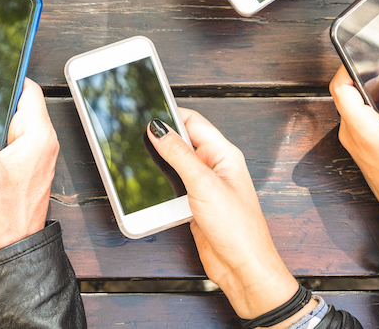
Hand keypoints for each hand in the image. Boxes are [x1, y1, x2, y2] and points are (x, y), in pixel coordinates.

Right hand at [0, 80, 58, 253]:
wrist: (11, 246)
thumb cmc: (5, 215)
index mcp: (39, 136)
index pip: (29, 90)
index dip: (10, 76)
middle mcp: (41, 142)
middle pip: (20, 104)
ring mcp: (34, 155)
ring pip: (12, 122)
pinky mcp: (23, 166)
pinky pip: (8, 139)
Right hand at [147, 110, 300, 321]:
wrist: (242, 268)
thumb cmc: (238, 228)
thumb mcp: (204, 184)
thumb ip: (179, 154)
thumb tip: (158, 128)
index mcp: (223, 154)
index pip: (193, 122)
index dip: (170, 114)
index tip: (146, 111)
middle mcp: (214, 167)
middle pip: (182, 142)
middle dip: (161, 139)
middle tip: (135, 136)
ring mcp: (204, 187)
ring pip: (174, 166)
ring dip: (159, 166)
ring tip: (140, 163)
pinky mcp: (194, 205)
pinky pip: (173, 187)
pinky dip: (160, 187)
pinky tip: (150, 189)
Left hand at [330, 66, 378, 291]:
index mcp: (361, 130)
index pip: (340, 88)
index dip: (348, 67)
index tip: (366, 55)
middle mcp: (351, 135)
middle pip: (344, 94)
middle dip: (360, 76)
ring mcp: (354, 143)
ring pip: (352, 106)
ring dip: (367, 91)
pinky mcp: (361, 148)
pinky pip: (359, 118)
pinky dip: (371, 106)